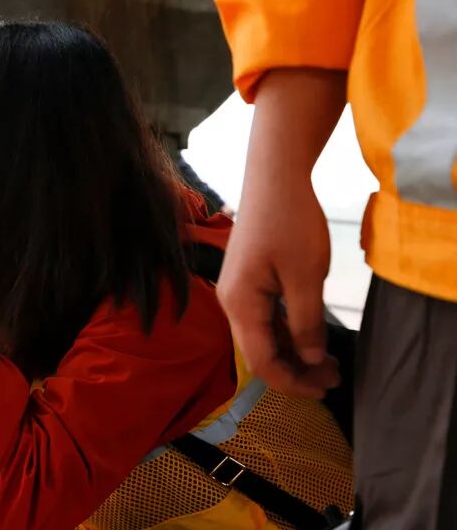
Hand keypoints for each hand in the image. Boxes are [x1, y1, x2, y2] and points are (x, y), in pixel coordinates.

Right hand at [216, 177, 339, 398]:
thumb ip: (306, 324)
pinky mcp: (248, 281)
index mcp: (241, 305)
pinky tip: (310, 336)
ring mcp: (238, 291)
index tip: (326, 389)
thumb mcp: (306, 277)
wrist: (274, 179)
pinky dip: (287, 333)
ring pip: (262, 337)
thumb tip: (311, 360)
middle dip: (296, 371)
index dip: (293, 382)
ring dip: (294, 353)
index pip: (262, 362)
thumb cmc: (289, 223)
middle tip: (335, 377)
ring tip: (329, 361)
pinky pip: (264, 318)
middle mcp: (232, 303)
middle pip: (259, 353)